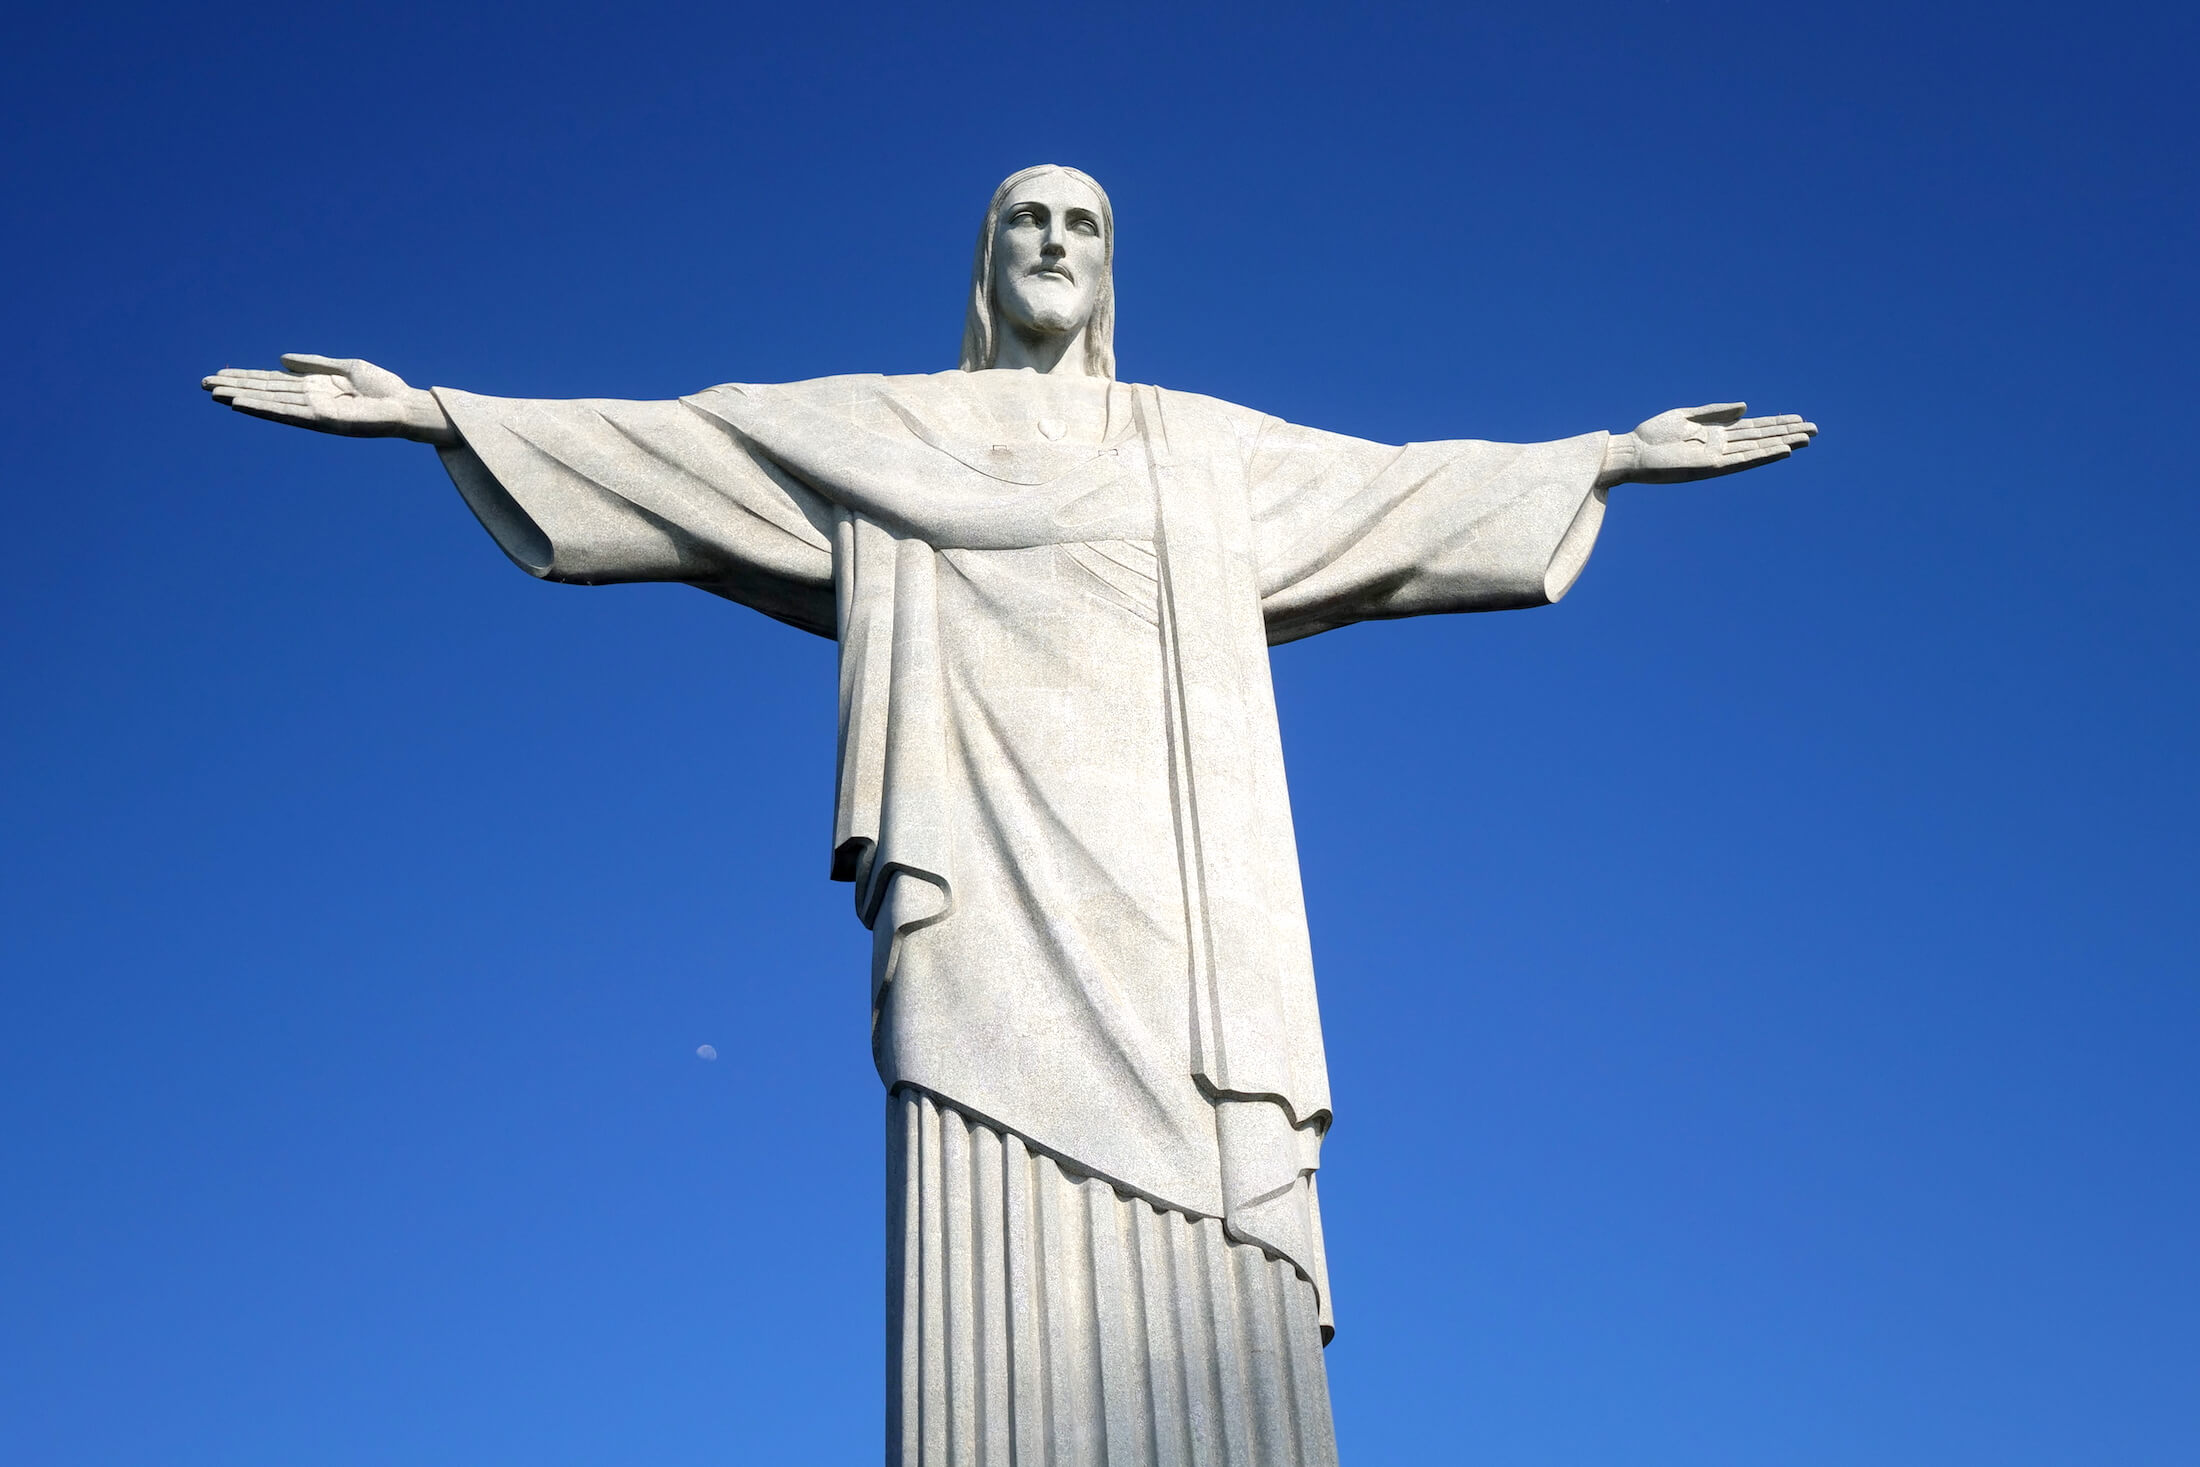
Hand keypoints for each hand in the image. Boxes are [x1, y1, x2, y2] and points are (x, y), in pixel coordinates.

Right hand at [200, 354, 455, 444]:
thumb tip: (280, 359)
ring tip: (214, 394)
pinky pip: (287, 414)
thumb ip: (313, 364)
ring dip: (241, 398)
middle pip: (264, 392)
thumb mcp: (345, 368)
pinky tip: (242, 404)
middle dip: (234, 387)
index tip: (219, 374)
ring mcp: (313, 412)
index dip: (245, 378)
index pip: (272, 382)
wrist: (406, 406)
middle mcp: (309, 401)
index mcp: (314, 388)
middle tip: (202, 384)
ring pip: (270, 403)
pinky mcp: (322, 421)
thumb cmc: (383, 388)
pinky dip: (264, 409)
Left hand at [1604, 403, 1816, 485]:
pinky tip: (1781, 450)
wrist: (1631, 452)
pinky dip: (1762, 456)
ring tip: (1806, 439)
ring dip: (1781, 444)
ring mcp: (1717, 458)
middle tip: (1815, 430)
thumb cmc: (1653, 435)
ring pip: (1757, 450)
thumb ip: (1716, 412)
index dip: (1776, 424)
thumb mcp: (1686, 416)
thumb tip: (1747, 407)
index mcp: (1715, 434)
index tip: (1799, 419)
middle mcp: (1720, 447)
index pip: (1753, 428)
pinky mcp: (1709, 468)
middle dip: (1787, 433)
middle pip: (1761, 438)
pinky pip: (1741, 461)